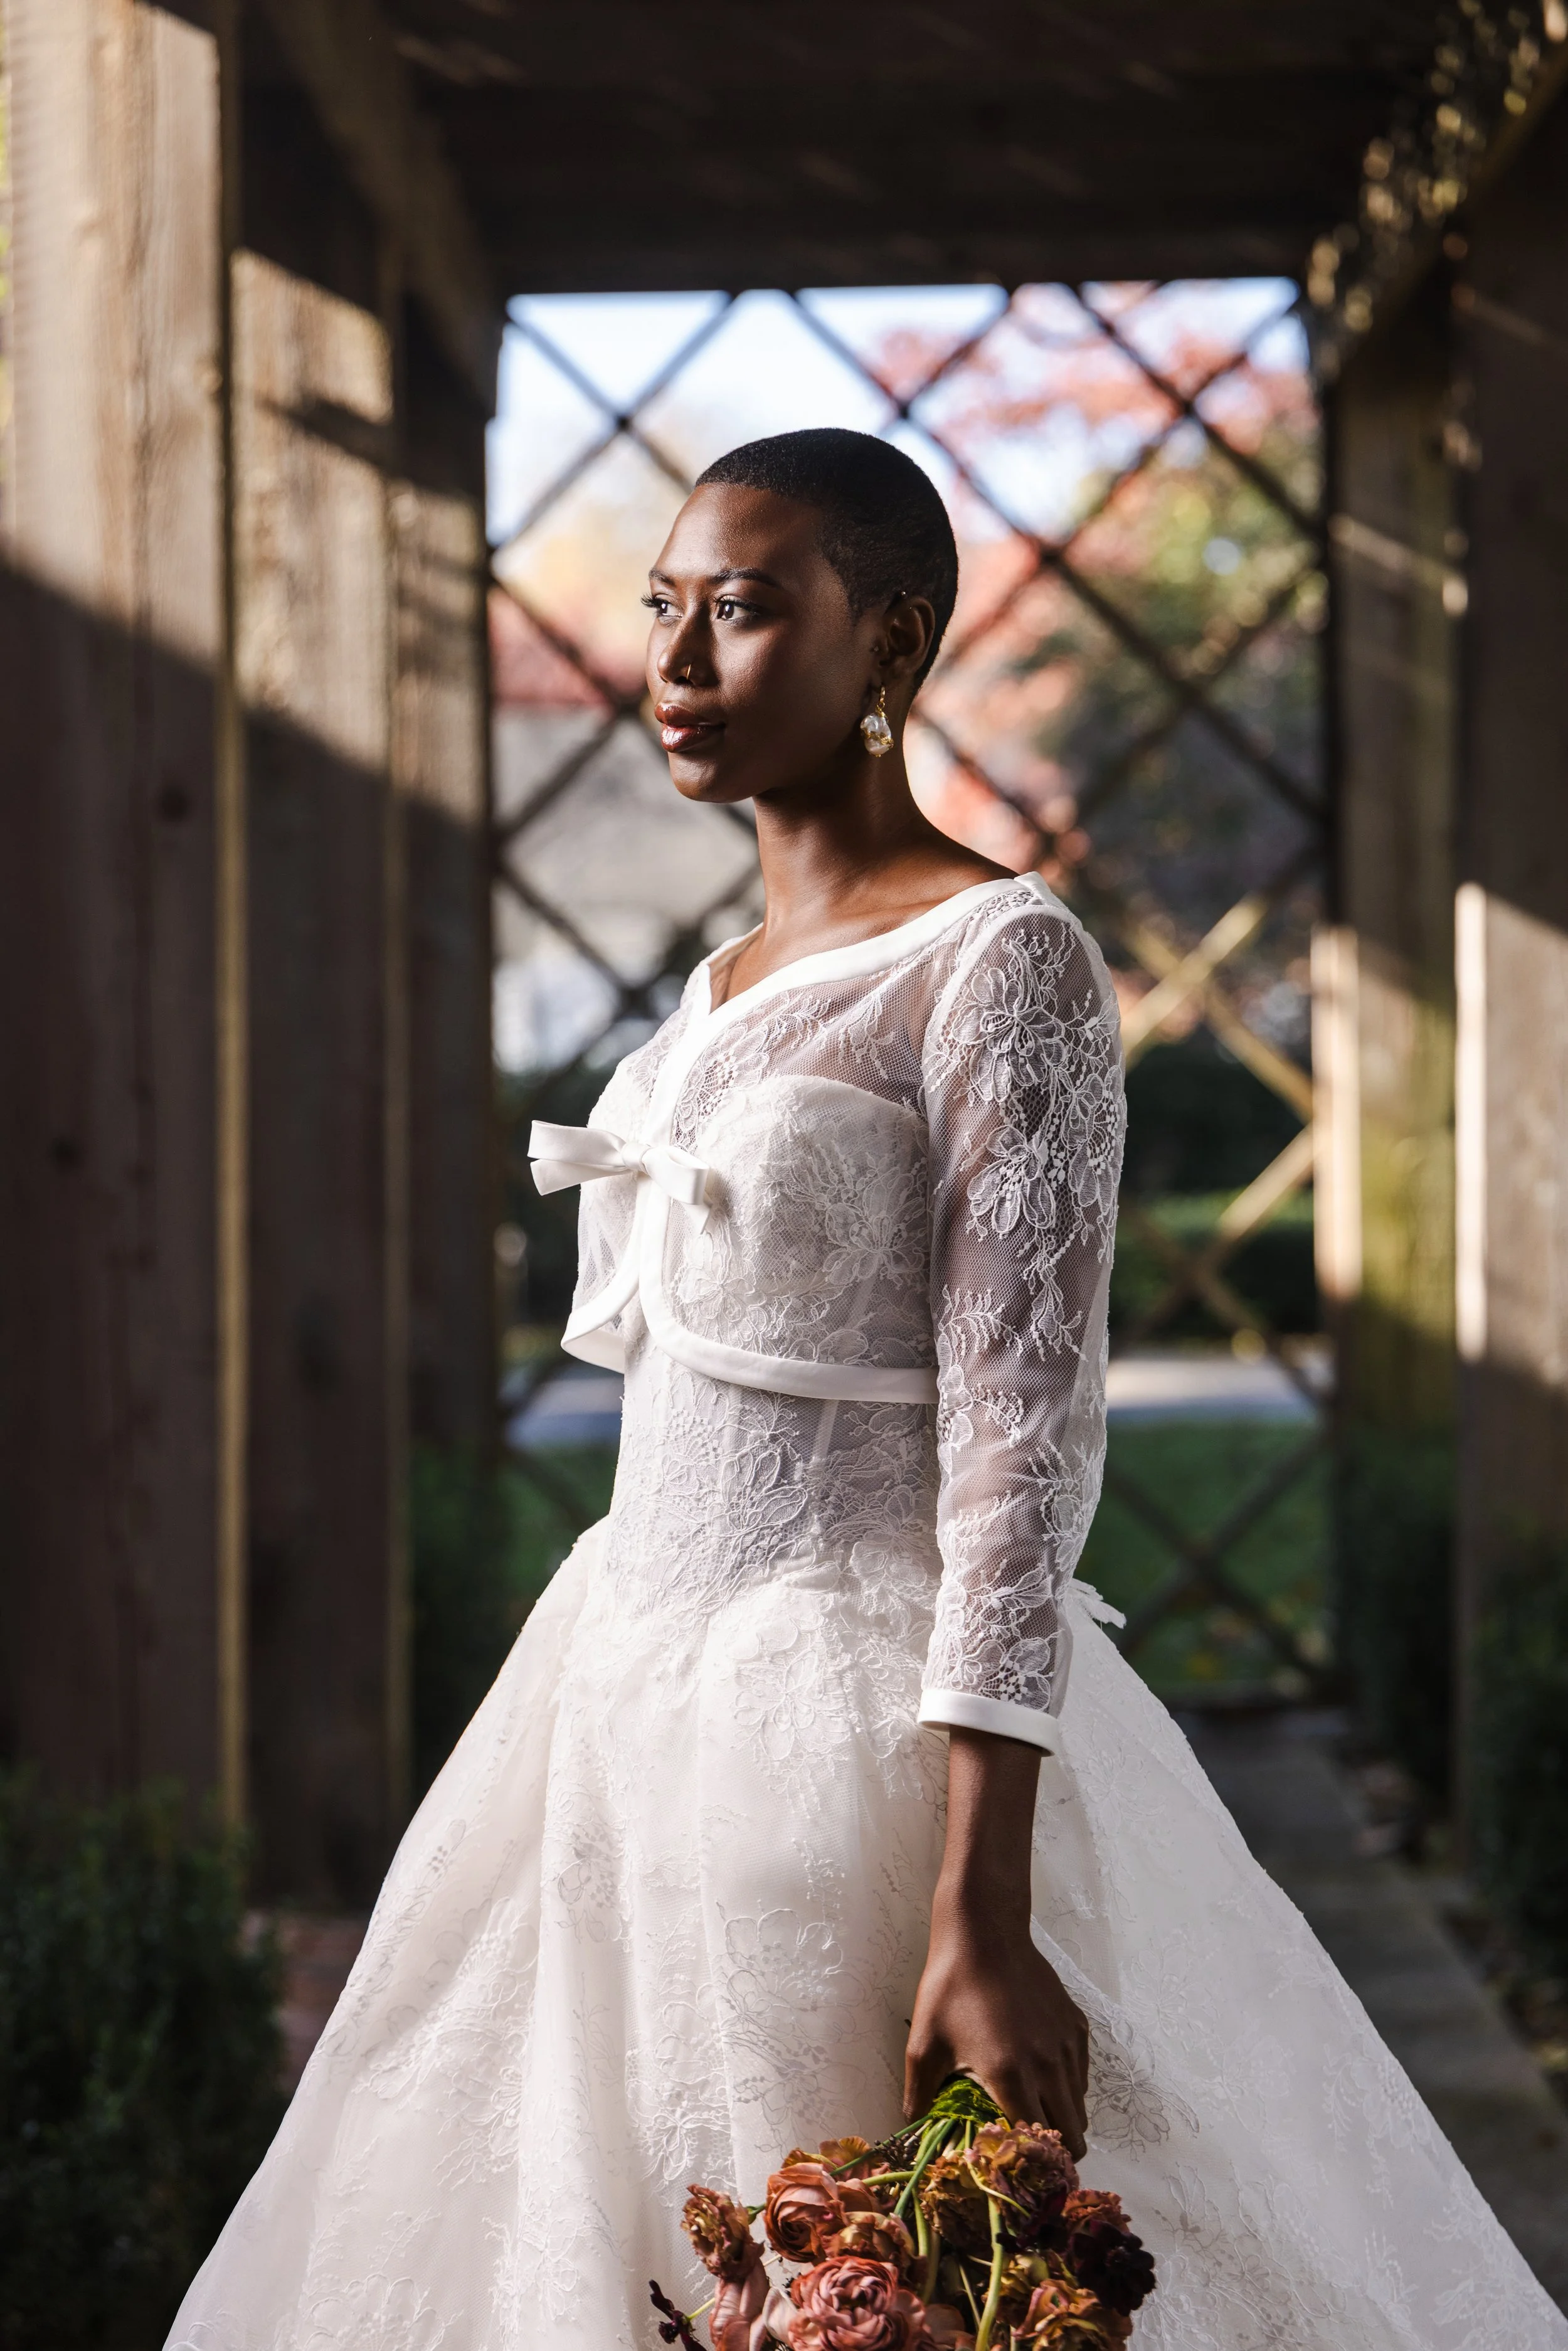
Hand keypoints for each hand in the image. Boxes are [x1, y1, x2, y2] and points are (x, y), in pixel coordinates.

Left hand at [903, 1888, 1088, 2156]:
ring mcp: (1068, 2045)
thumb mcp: (924, 2044)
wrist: (984, 1934)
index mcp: (1011, 2076)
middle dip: (1055, 2153)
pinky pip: (1082, 2075)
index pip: (1039, 2143)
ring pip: (1080, 2106)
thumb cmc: (950, 1988)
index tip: (1018, 2172)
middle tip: (1030, 2152)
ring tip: (1034, 2114)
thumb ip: (918, 2096)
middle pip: (1073, 2135)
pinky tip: (1040, 2076)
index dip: (1032, 2165)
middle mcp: (1048, 2066)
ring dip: (1062, 2119)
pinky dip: (1068, 2087)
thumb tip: (909, 2132)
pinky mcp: (1077, 2026)